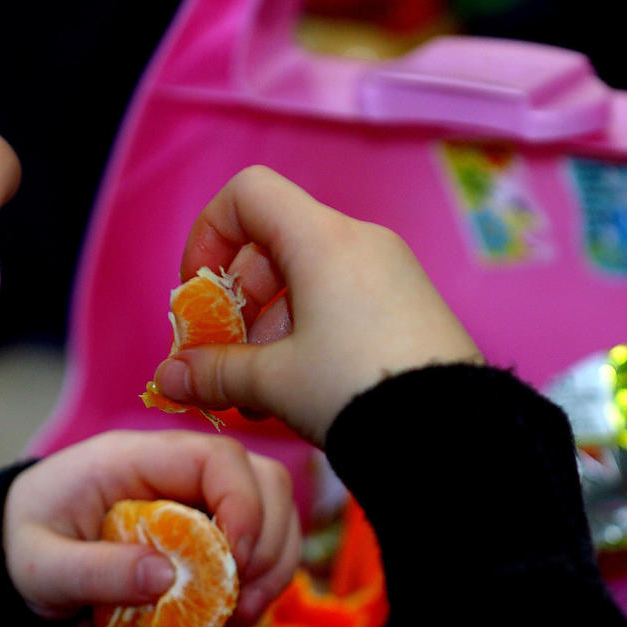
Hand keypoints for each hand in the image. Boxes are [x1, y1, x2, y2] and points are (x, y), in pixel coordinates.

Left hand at [3, 429, 300, 625]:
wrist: (10, 553)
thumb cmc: (22, 546)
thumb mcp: (41, 567)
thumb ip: (96, 571)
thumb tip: (166, 578)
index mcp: (136, 458)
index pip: (218, 457)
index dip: (243, 505)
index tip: (235, 561)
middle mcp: (179, 469)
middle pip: (264, 480)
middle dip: (268, 542)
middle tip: (239, 599)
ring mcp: (199, 497)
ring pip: (274, 512)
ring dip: (271, 567)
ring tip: (235, 616)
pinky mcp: (209, 528)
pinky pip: (260, 546)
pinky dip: (258, 585)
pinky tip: (227, 620)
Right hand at [154, 166, 482, 445]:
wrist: (457, 433)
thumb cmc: (359, 392)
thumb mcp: (274, 383)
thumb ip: (214, 371)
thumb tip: (170, 377)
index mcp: (324, 240)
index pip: (249, 193)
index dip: (209, 234)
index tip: (200, 293)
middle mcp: (361, 242)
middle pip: (275, 242)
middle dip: (239, 301)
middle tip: (228, 358)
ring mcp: (392, 273)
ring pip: (309, 279)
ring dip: (272, 330)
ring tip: (263, 395)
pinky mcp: (412, 306)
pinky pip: (344, 301)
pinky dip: (311, 334)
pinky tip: (305, 393)